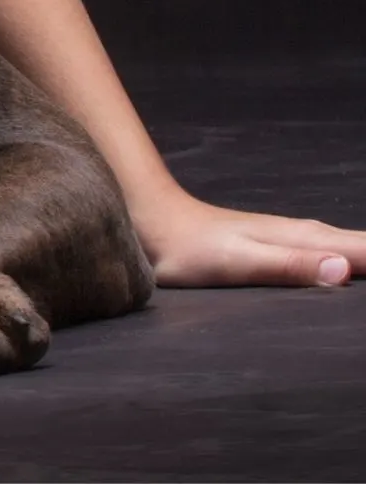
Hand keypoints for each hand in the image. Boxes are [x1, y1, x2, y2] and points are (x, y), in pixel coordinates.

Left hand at [135, 188, 365, 286]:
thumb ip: (291, 266)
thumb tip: (346, 270)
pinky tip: (363, 273)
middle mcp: (317, 237)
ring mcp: (306, 241)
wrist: (155, 225)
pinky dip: (364, 265)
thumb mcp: (240, 264)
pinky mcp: (293, 250)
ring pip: (364, 253)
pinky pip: (345, 258)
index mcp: (314, 241)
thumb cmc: (191, 249)